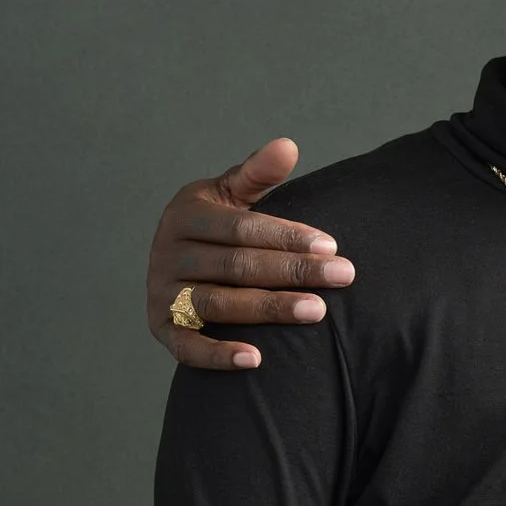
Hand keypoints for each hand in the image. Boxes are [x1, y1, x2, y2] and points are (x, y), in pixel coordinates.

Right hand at [149, 141, 354, 372]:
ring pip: (218, 303)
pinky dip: (219, 355)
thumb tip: (288, 146)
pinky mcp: (162, 330)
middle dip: (293, 271)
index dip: (286, 236)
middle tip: (343, 276)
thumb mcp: (230, 196)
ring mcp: (162, 293)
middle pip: (236, 265)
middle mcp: (167, 253)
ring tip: (318, 310)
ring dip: (269, 308)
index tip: (331, 245)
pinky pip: (189, 348)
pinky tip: (256, 360)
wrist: (176, 265)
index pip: (242, 227)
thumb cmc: (216, 228)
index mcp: (185, 214)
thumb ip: (256, 175)